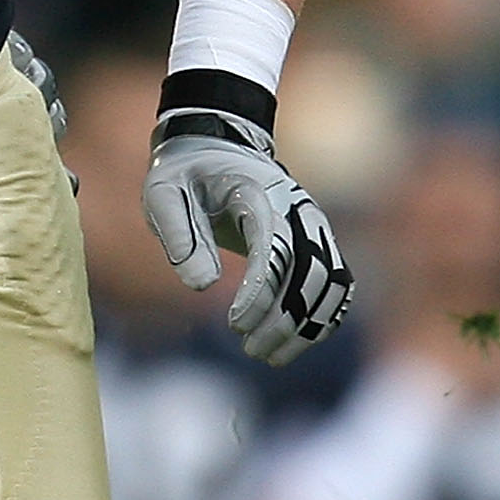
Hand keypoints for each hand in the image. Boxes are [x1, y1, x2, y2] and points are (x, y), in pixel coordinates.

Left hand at [143, 108, 353, 364]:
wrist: (216, 144)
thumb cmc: (184, 174)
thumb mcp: (162, 194)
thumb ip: (179, 236)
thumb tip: (202, 286)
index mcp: (258, 194)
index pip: (273, 249)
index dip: (260, 292)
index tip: (235, 324)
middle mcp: (297, 209)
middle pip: (309, 271)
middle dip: (283, 317)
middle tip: (249, 348)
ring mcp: (313, 224)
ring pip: (330, 282)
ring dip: (306, 325)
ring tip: (267, 355)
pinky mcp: (318, 239)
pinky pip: (336, 283)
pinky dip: (323, 316)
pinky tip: (295, 343)